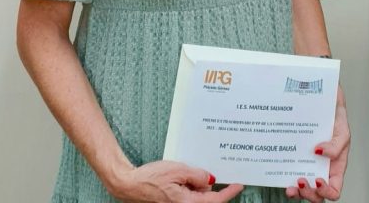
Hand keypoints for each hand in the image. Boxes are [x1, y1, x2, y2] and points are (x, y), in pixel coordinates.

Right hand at [111, 160, 243, 202]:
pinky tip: (179, 175)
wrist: (130, 184)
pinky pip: (187, 193)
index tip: (238, 185)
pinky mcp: (173, 201)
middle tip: (199, 168)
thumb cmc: (150, 179)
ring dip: (195, 182)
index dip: (229, 192)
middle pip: (206, 196)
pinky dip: (187, 183)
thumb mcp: (178, 170)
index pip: (215, 200)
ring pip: (197, 194)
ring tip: (181, 170)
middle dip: (206, 183)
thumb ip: (197, 175)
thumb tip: (210, 180)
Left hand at [285, 87, 349, 201]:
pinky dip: (284, 175)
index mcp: (335, 166)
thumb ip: (337, 145)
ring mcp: (306, 163)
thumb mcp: (343, 129)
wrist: (321, 97)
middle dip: (308, 194)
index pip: (333, 190)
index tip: (317, 180)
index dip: (326, 191)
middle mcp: (321, 168)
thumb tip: (321, 153)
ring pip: (302, 187)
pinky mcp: (294, 155)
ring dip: (296, 191)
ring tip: (289, 186)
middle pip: (316, 194)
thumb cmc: (335, 116)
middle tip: (300, 181)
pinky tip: (282, 171)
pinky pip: (289, 169)